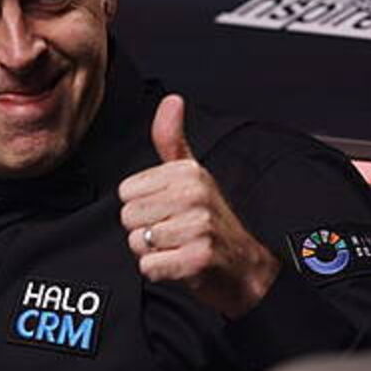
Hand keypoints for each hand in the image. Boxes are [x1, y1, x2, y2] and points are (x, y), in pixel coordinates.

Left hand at [118, 94, 280, 318]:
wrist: (244, 268)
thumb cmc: (211, 220)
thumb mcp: (192, 174)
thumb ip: (172, 139)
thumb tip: (171, 100)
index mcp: (188, 172)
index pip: (126, 192)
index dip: (142, 206)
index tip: (168, 210)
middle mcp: (195, 195)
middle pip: (128, 217)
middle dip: (144, 230)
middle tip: (173, 232)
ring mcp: (198, 227)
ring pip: (137, 242)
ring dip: (152, 252)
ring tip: (178, 246)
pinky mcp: (197, 258)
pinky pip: (149, 266)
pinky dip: (159, 271)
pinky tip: (180, 263)